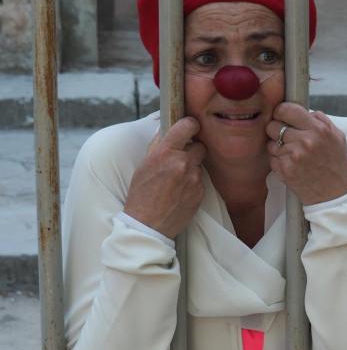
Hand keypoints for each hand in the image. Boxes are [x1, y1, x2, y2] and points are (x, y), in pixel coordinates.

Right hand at [123, 118, 206, 238]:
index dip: (191, 125)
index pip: (188, 126)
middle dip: (192, 150)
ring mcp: (194, 178)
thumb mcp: (144, 165)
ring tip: (176, 181)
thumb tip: (167, 128)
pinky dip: (193, 183)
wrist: (148, 224)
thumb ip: (158, 145)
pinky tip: (180, 192)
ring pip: (199, 164)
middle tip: (181, 159)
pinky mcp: (201, 191)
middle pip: (200, 146)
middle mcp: (182, 162)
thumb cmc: (141, 194)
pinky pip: (200, 180)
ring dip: (192, 169)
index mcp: (165, 152)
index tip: (191, 127)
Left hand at [266, 104, 346, 205]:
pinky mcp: (284, 170)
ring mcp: (293, 156)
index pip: (287, 109)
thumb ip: (322, 120)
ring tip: (293, 156)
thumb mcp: (338, 138)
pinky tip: (292, 166)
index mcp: (318, 130)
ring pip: (271, 143)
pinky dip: (279, 161)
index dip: (281, 111)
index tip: (282, 116)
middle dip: (277, 130)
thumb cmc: (336, 165)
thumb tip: (306, 111)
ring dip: (278, 148)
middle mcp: (304, 141)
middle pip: (273, 125)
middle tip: (287, 138)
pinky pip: (272, 158)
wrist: (333, 195)